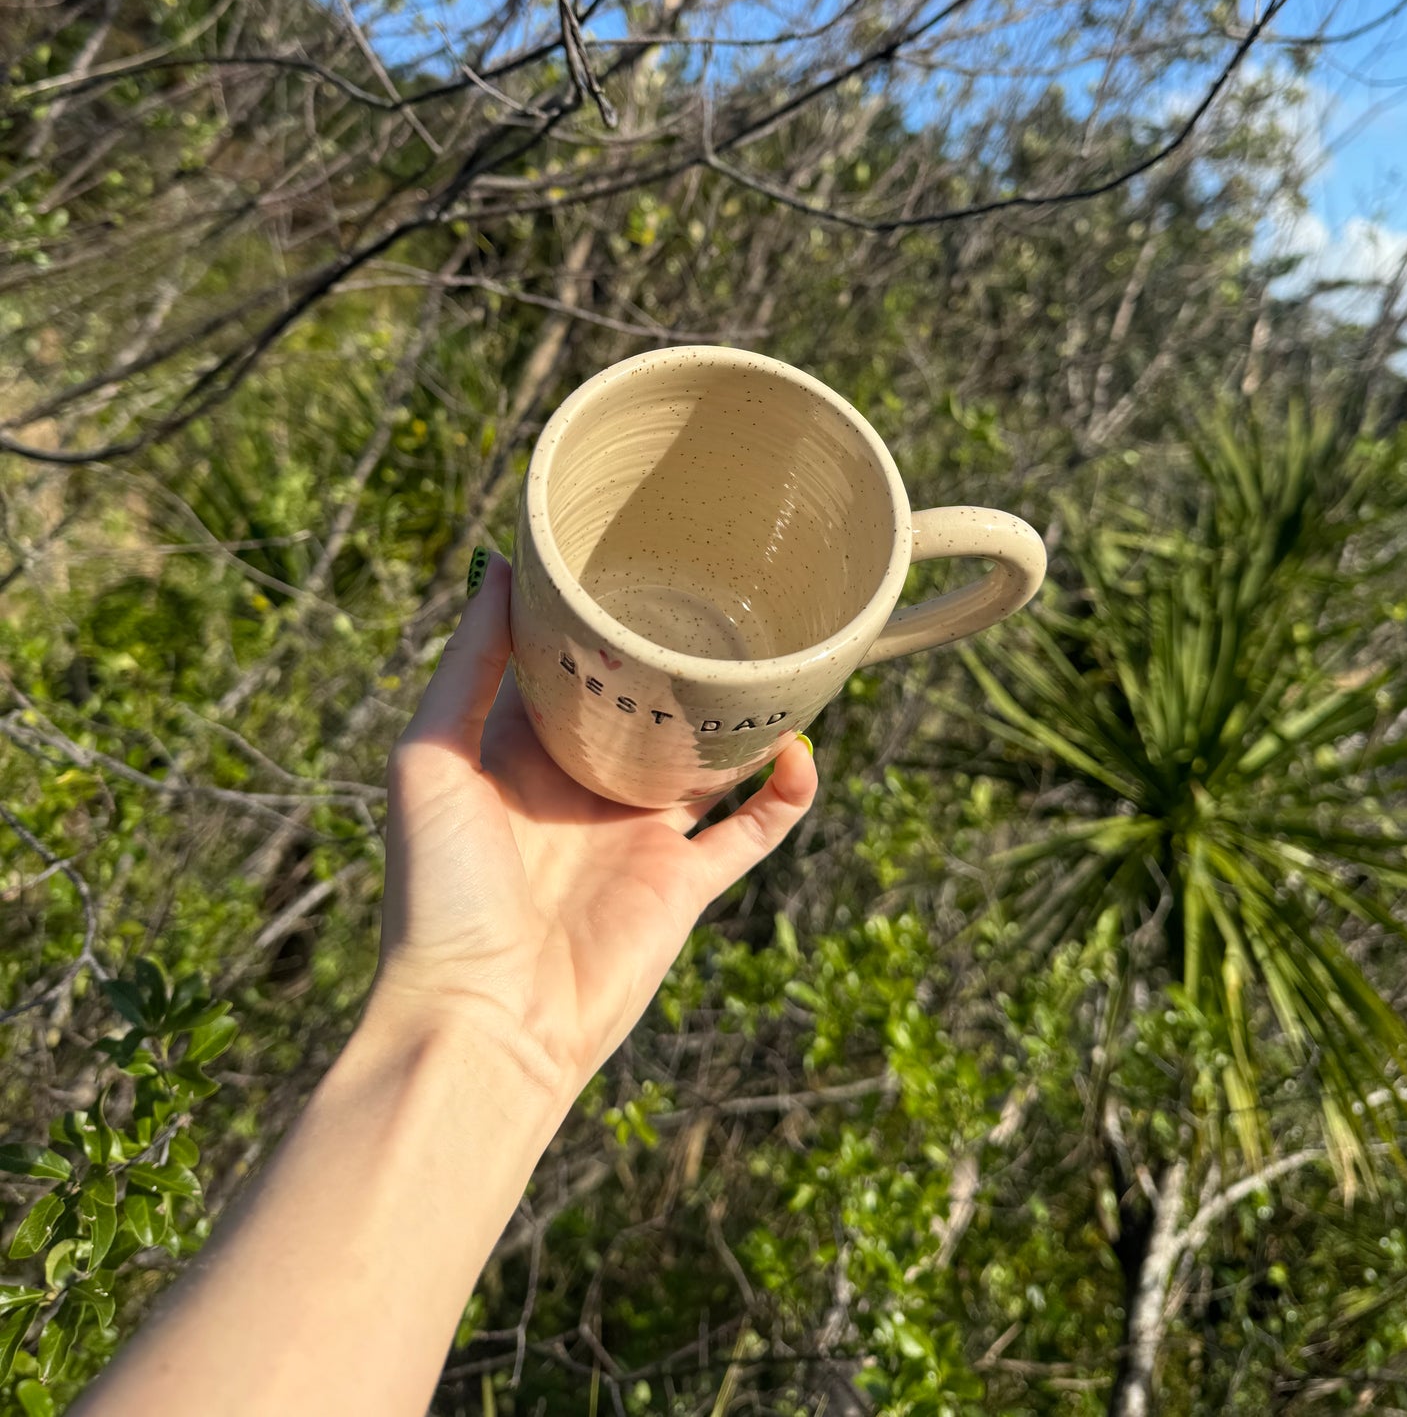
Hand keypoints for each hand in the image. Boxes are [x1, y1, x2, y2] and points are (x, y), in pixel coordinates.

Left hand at [373, 554, 817, 1097]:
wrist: (481, 1020)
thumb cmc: (438, 892)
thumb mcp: (429, 756)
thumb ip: (469, 664)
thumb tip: (500, 566)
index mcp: (517, 757)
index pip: (563, 674)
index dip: (589, 626)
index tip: (623, 560)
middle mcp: (582, 792)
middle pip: (642, 712)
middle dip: (673, 664)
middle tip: (716, 596)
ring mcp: (636, 839)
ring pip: (705, 763)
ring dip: (739, 721)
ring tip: (774, 660)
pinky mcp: (683, 886)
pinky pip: (751, 832)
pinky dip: (786, 794)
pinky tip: (802, 749)